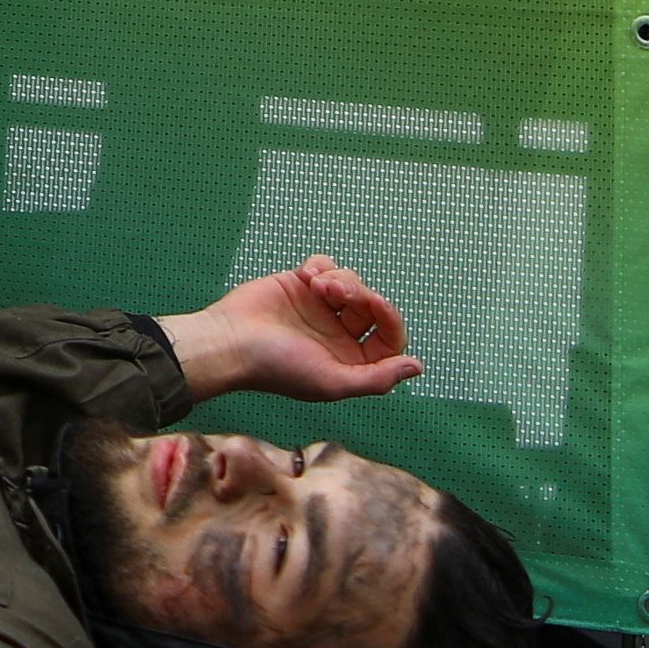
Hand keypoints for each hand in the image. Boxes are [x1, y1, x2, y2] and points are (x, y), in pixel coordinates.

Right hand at [166, 254, 421, 403]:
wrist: (231, 342)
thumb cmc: (278, 368)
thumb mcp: (333, 382)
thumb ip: (378, 378)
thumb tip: (417, 367)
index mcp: (350, 361)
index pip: (390, 339)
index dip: (390, 319)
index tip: (376, 304)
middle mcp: (339, 335)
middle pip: (373, 307)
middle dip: (361, 294)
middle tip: (338, 292)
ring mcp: (320, 309)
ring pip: (352, 282)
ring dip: (341, 279)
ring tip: (318, 285)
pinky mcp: (301, 285)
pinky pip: (327, 265)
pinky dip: (322, 266)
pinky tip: (306, 276)